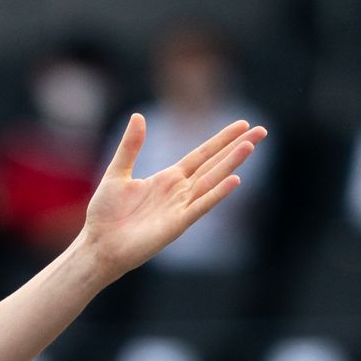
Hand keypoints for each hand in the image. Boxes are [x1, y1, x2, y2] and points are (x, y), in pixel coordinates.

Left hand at [77, 115, 265, 280]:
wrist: (98, 244)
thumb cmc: (105, 214)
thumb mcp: (117, 172)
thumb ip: (130, 146)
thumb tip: (138, 116)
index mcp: (168, 179)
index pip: (202, 155)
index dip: (221, 140)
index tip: (242, 124)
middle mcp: (179, 192)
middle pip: (214, 165)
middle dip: (237, 148)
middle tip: (262, 130)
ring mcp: (180, 207)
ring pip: (212, 181)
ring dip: (231, 164)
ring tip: (250, 146)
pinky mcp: (177, 224)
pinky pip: (201, 206)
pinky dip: (217, 193)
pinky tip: (235, 180)